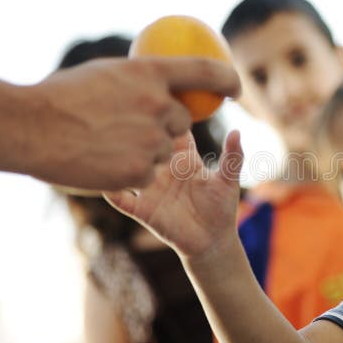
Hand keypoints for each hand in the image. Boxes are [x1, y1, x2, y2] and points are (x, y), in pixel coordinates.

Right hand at [27, 56, 239, 189]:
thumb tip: (157, 75)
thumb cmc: (56, 95)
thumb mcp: (103, 74)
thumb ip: (137, 79)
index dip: (226, 78)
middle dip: (164, 124)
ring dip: (143, 150)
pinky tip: (101, 163)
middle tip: (133, 124)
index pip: (205, 71)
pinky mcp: (140, 171)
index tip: (236, 86)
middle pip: (181, 119)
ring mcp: (150, 139)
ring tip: (103, 143)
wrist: (26, 129)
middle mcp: (157, 104)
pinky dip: (129, 172)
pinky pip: (147, 173)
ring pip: (163, 150)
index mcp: (149, 73)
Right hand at [104, 130, 243, 257]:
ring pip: (128, 167)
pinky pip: (119, 198)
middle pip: (145, 143)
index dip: (165, 116)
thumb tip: (236, 132)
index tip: (159, 100)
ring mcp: (150, 188)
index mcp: (184, 157)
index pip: (171, 130)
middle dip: (136, 131)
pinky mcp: (142, 210)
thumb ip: (233, 157)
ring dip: (119, 157)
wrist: (212, 241)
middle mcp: (163, 169)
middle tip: (128, 118)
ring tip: (112, 146)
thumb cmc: (222, 207)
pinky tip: (106, 180)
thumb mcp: (228, 181)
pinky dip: (110, 189)